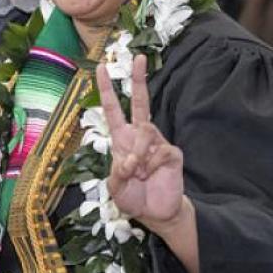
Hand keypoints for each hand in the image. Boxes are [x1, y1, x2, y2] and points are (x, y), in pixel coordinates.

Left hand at [101, 56, 186, 229]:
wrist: (157, 214)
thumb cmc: (134, 198)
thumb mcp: (115, 188)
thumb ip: (116, 173)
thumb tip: (129, 160)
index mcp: (122, 139)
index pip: (114, 109)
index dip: (107, 90)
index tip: (101, 68)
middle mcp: (139, 136)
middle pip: (141, 102)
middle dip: (139, 79)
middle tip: (138, 57)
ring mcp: (157, 143)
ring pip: (146, 131)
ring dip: (138, 153)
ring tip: (139, 173)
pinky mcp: (172, 153)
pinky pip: (160, 151)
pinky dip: (152, 165)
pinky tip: (151, 175)